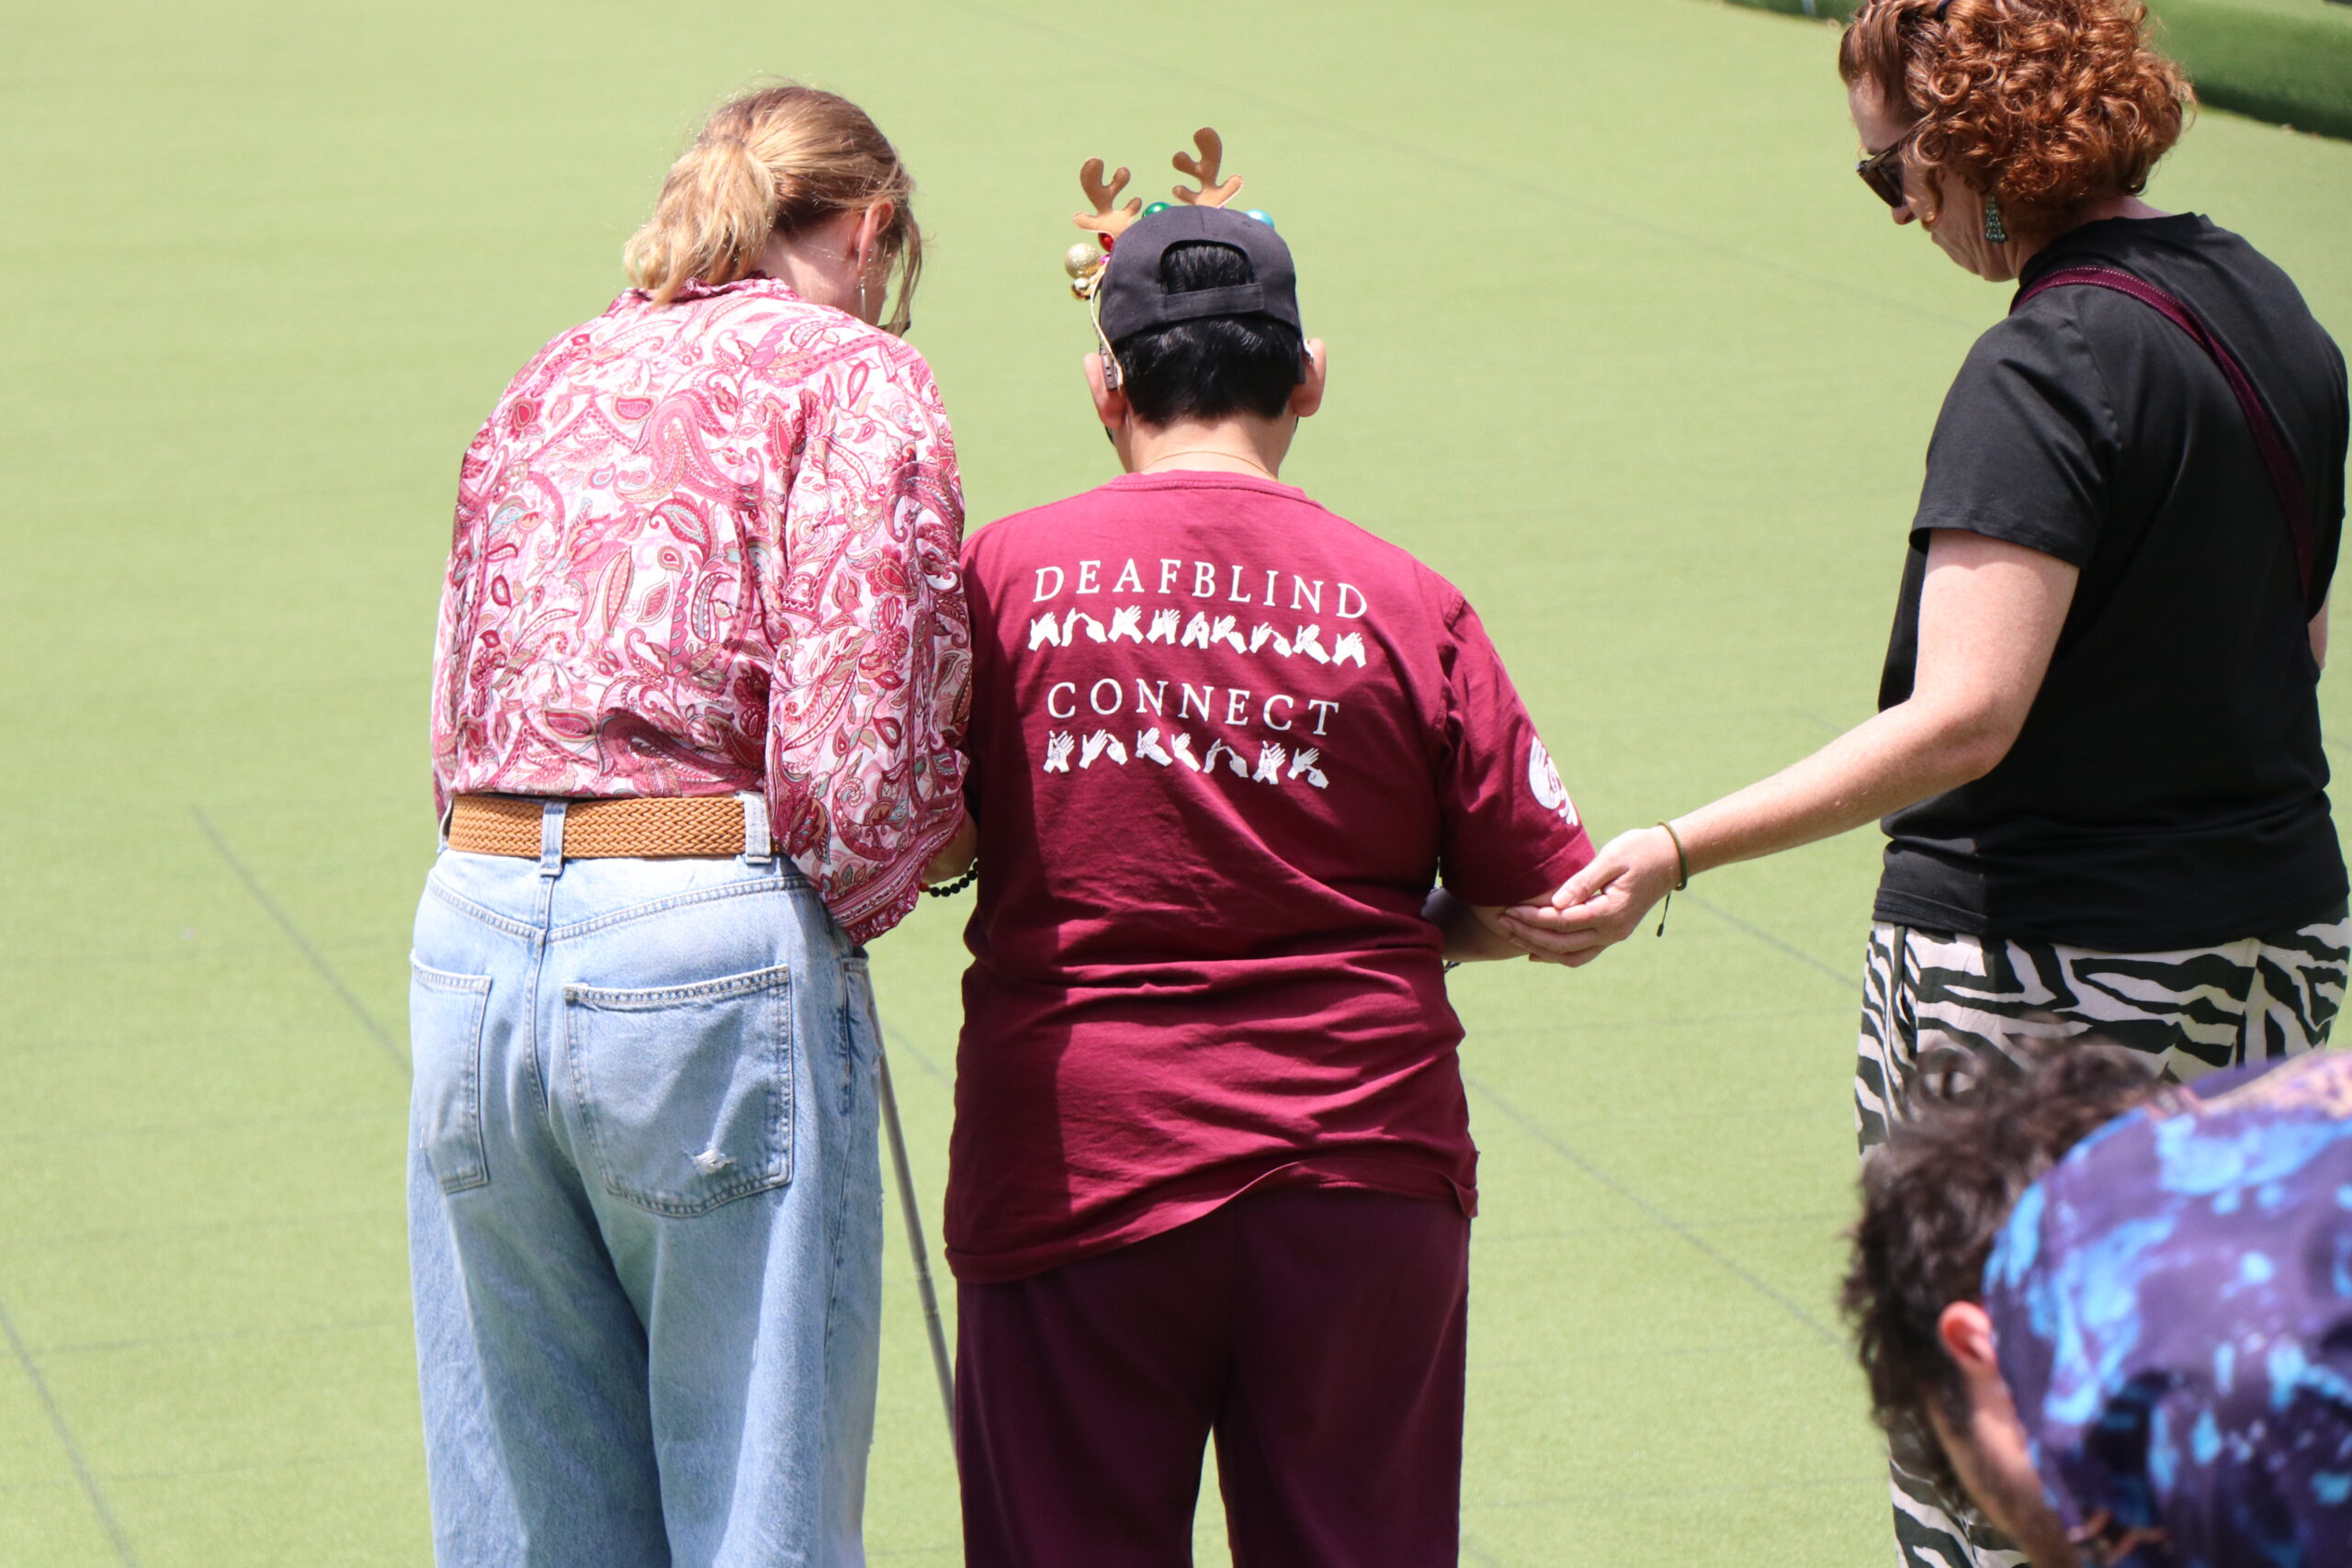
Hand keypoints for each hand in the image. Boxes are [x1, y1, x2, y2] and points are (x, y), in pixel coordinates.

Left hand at [1497, 826, 1683, 966]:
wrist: (1671, 858)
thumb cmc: (1639, 850)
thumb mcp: (1611, 858)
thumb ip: (1582, 882)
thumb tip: (1554, 903)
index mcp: (1611, 911)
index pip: (1562, 921)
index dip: (1532, 918)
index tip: (1508, 909)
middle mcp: (1613, 931)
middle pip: (1561, 944)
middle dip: (1528, 934)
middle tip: (1500, 921)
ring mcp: (1614, 935)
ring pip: (1570, 956)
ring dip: (1539, 949)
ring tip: (1512, 935)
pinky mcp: (1612, 933)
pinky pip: (1581, 953)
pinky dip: (1556, 954)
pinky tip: (1535, 951)